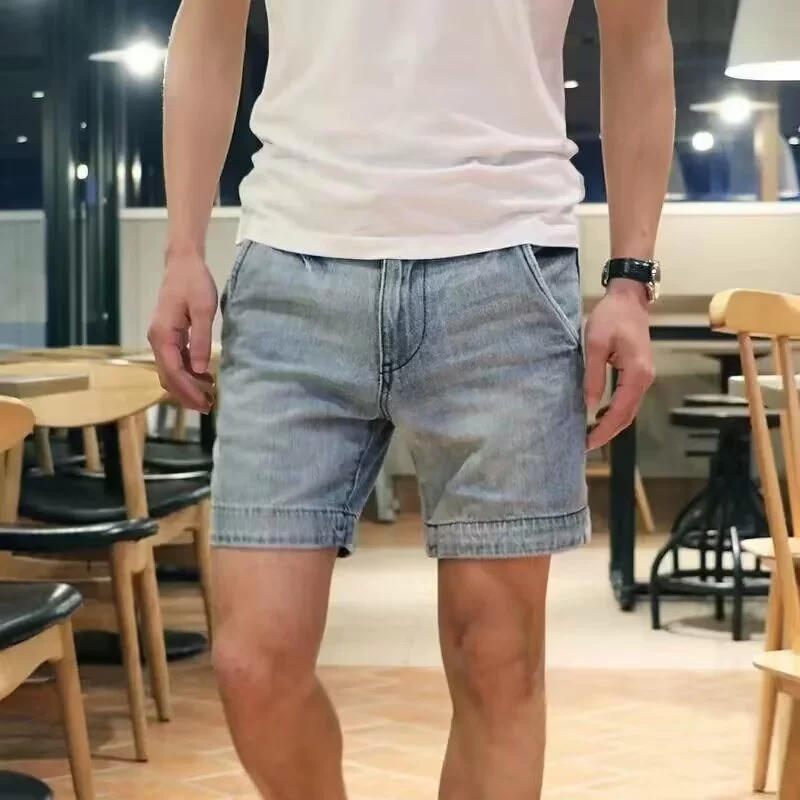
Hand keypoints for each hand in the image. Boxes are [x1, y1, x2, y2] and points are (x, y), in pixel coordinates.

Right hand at [148, 249, 217, 411]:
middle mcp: (157, 340)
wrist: (183, 263)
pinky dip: (187, 373)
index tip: (205, 403)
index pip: (174, 372)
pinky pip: (175, 360)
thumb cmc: (195, 283)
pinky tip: (203, 377)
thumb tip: (201, 370)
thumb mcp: (204, 311)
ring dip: (186, 386)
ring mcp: (161, 338)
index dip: (189, 390)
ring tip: (208, 397)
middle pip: (169, 376)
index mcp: (163, 336)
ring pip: (170, 370)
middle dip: (186, 394)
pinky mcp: (168, 335)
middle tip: (207, 407)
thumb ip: (201, 340)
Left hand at [584, 279, 654, 449]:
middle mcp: (645, 378)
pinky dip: (616, 411)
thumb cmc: (610, 317)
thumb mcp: (594, 344)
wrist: (629, 298)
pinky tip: (600, 416)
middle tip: (586, 445)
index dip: (604, 429)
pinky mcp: (639, 373)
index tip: (588, 442)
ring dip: (612, 424)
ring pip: (629, 409)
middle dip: (608, 432)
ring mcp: (644, 376)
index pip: (620, 410)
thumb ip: (593, 376)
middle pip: (628, 415)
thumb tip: (591, 405)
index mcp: (636, 373)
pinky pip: (628, 399)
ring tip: (590, 435)